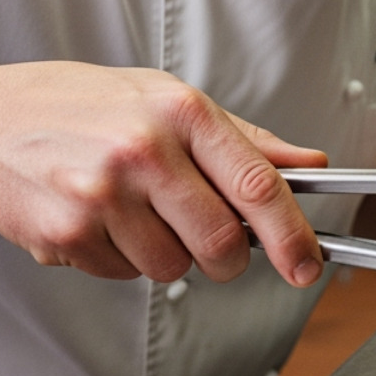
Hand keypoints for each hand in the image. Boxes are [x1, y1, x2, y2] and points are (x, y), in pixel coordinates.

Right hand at [0, 62, 327, 286]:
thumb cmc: (81, 104)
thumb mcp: (170, 101)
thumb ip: (245, 141)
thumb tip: (310, 165)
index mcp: (182, 113)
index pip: (258, 185)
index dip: (293, 235)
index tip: (308, 264)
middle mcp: (144, 151)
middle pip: (222, 240)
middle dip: (227, 257)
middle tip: (215, 245)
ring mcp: (101, 194)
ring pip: (172, 266)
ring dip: (166, 254)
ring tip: (134, 211)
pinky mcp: (64, 233)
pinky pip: (121, 274)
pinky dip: (119, 258)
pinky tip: (97, 218)